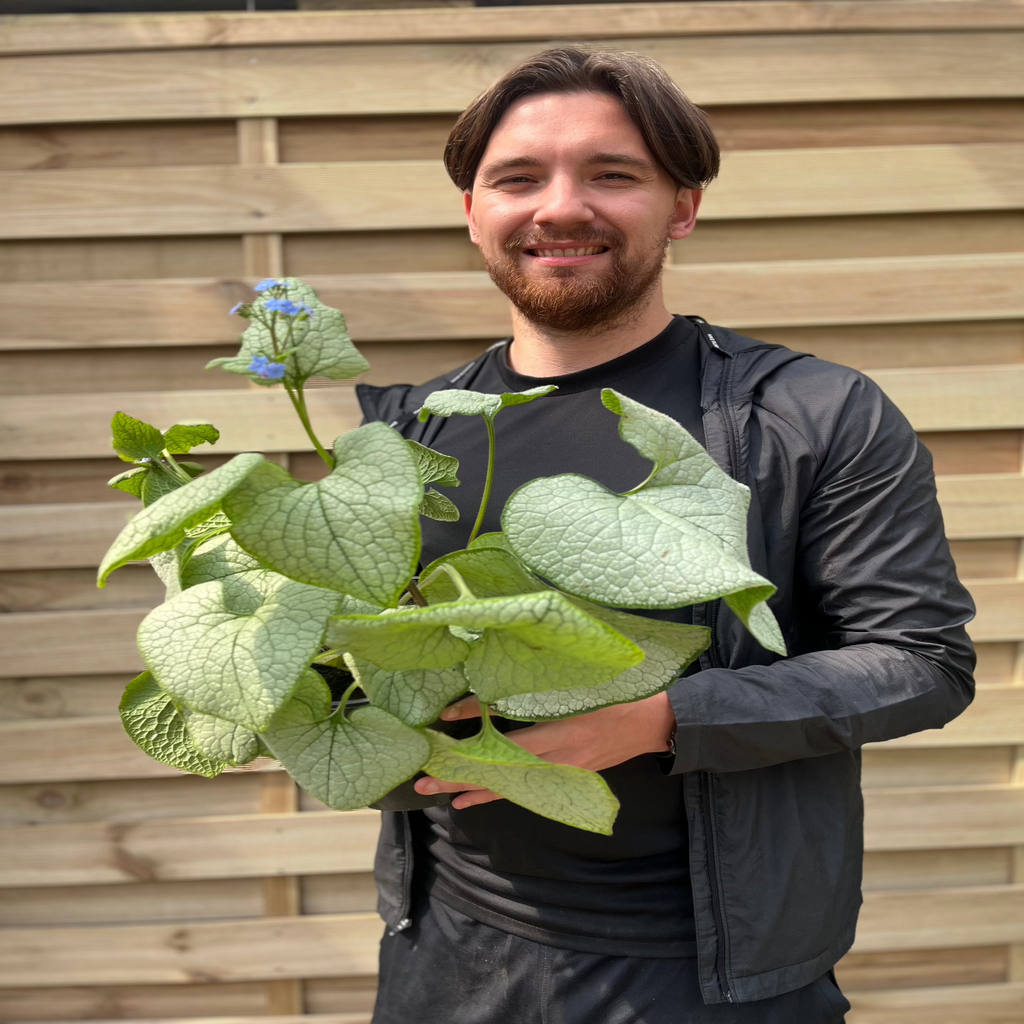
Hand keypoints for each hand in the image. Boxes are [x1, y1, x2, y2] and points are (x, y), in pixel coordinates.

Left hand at [414, 691, 675, 809]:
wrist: (656, 723)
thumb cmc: (622, 695)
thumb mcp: (586, 685)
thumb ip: (547, 686)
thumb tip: (503, 676)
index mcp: (564, 727)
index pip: (510, 730)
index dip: (477, 721)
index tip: (446, 716)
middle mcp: (560, 756)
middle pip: (501, 768)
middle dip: (461, 774)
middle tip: (424, 779)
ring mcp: (564, 771)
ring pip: (510, 785)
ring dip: (472, 789)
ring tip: (437, 793)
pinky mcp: (567, 777)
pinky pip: (526, 790)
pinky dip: (496, 795)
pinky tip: (470, 800)